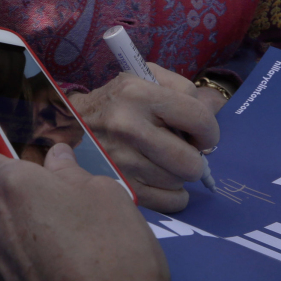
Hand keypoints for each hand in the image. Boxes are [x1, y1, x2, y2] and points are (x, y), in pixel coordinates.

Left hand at [0, 144, 169, 280]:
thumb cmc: (110, 246)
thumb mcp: (105, 193)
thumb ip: (72, 172)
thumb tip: (57, 158)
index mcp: (12, 186)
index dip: (2, 161)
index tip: (29, 167)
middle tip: (23, 193)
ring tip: (39, 229)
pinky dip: (11, 257)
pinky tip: (45, 263)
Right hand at [70, 63, 219, 212]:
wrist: (68, 125)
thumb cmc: (117, 100)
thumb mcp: (144, 77)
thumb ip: (182, 89)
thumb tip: (212, 114)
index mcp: (138, 94)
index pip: (198, 118)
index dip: (209, 131)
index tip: (203, 136)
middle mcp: (127, 127)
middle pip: (190, 161)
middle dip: (195, 158)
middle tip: (184, 149)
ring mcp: (120, 161)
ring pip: (178, 182)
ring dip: (178, 174)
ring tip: (164, 160)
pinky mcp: (117, 185)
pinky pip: (167, 202)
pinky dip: (172, 194)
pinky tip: (161, 179)